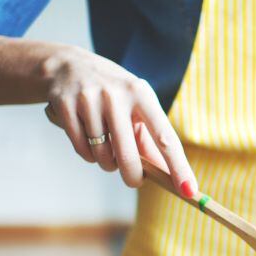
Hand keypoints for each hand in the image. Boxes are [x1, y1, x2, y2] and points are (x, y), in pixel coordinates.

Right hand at [42, 46, 196, 195]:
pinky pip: (82, 149)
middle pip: (128, 155)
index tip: (189, 190)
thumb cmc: (113, 93)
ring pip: (102, 155)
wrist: (67, 65)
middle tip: (135, 181)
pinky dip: (88, 154)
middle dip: (133, 177)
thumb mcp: (136, 106)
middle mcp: (116, 95)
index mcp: (141, 94)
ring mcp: (89, 99)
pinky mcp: (65, 105)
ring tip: (107, 148)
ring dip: (107, 162)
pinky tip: (89, 141)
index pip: (165, 138)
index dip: (178, 166)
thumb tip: (168, 175)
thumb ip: (151, 139)